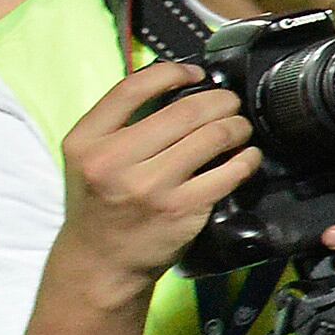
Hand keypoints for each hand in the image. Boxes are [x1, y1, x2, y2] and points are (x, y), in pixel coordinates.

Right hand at [55, 61, 256, 293]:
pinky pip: (230, 172)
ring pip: (214, 136)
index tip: (195, 74)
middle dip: (220, 101)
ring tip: (240, 128)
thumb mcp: (89, 158)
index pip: (132, 88)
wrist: (100, 262)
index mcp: (86, 141)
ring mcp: (150, 186)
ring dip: (237, 126)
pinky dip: (247, 158)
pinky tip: (248, 156)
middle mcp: (114, 161)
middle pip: (185, 110)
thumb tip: (178, 85)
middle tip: (230, 104)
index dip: (172, 72)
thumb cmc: (99, 203)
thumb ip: (120, 123)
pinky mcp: (182, 209)